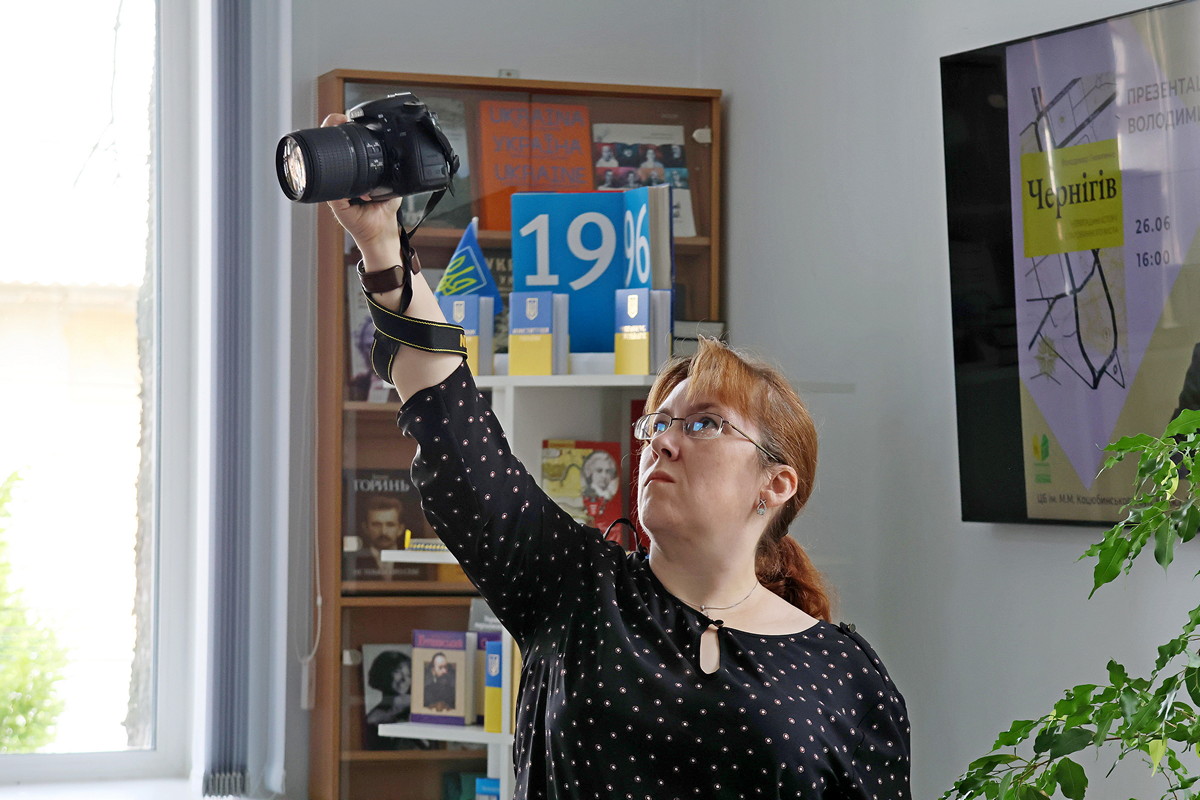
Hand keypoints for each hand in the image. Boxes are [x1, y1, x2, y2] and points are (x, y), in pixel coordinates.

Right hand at [320, 113, 401, 265]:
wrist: (382, 232)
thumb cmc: (384, 209)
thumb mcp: (392, 184)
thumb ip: (392, 170)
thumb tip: (400, 154)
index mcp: (352, 173)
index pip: (341, 149)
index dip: (339, 131)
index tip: (344, 118)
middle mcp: (340, 180)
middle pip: (329, 153)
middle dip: (330, 132)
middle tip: (337, 120)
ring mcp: (335, 191)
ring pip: (325, 168)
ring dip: (327, 151)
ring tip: (334, 135)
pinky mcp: (336, 204)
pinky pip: (330, 192)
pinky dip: (335, 182)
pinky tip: (340, 172)